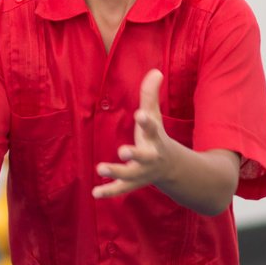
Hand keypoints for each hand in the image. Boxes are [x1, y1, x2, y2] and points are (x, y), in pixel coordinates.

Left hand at [94, 71, 177, 199]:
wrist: (171, 168)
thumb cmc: (156, 137)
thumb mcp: (154, 117)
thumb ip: (150, 96)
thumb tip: (155, 71)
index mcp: (156, 139)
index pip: (153, 129)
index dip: (146, 121)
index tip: (140, 115)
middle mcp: (151, 157)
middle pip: (143, 157)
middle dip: (134, 154)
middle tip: (123, 151)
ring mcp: (142, 172)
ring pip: (130, 175)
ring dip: (116, 172)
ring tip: (100, 168)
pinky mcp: (132, 183)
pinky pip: (121, 190)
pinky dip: (109, 192)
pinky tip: (94, 193)